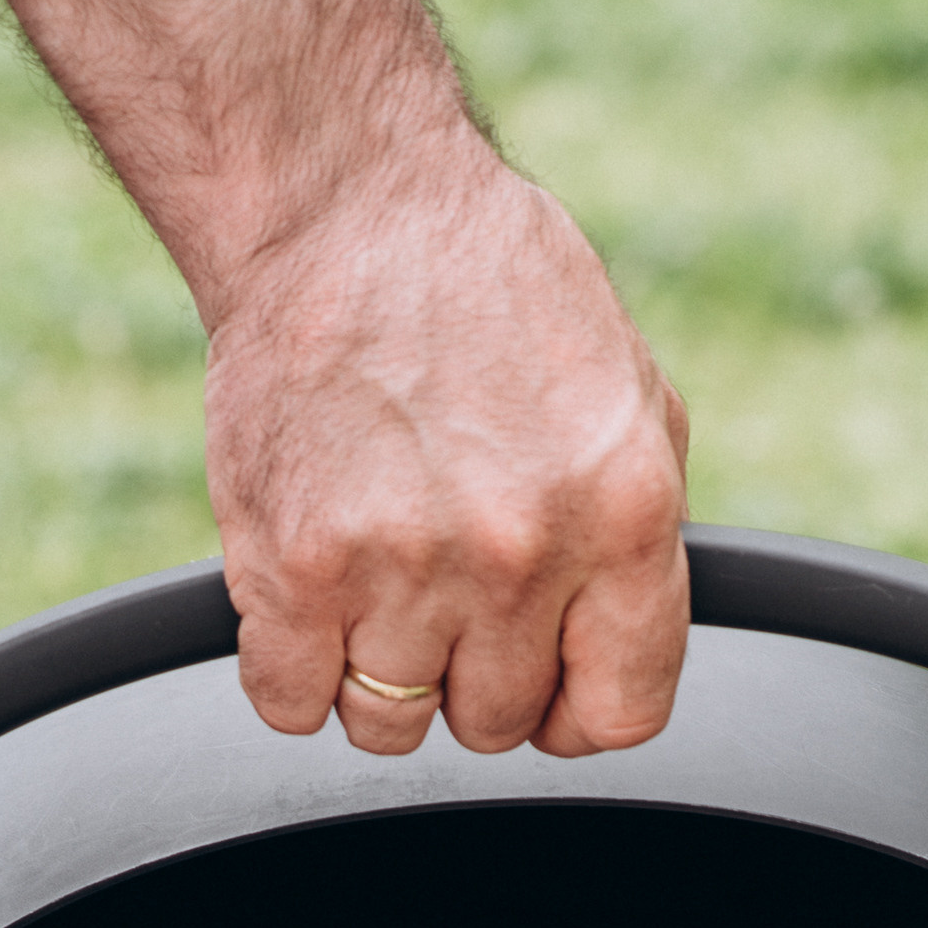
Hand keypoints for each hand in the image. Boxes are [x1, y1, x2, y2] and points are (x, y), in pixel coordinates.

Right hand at [0, 0, 688, 763]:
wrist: (344, 202)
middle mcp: (516, 553)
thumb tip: (620, 646)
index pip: (620, 713)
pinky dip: (295, 673)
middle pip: (498, 724)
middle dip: (473, 674)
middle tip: (444, 586)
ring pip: (392, 726)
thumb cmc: (483, 286)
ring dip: (380, 675)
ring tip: (375, 581)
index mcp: (620, 512)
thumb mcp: (624, 392)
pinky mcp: (291, 570)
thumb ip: (636, 538)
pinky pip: (293, 706)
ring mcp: (399, 568)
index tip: (547, 684)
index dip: (578, 712)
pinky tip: (309, 596)